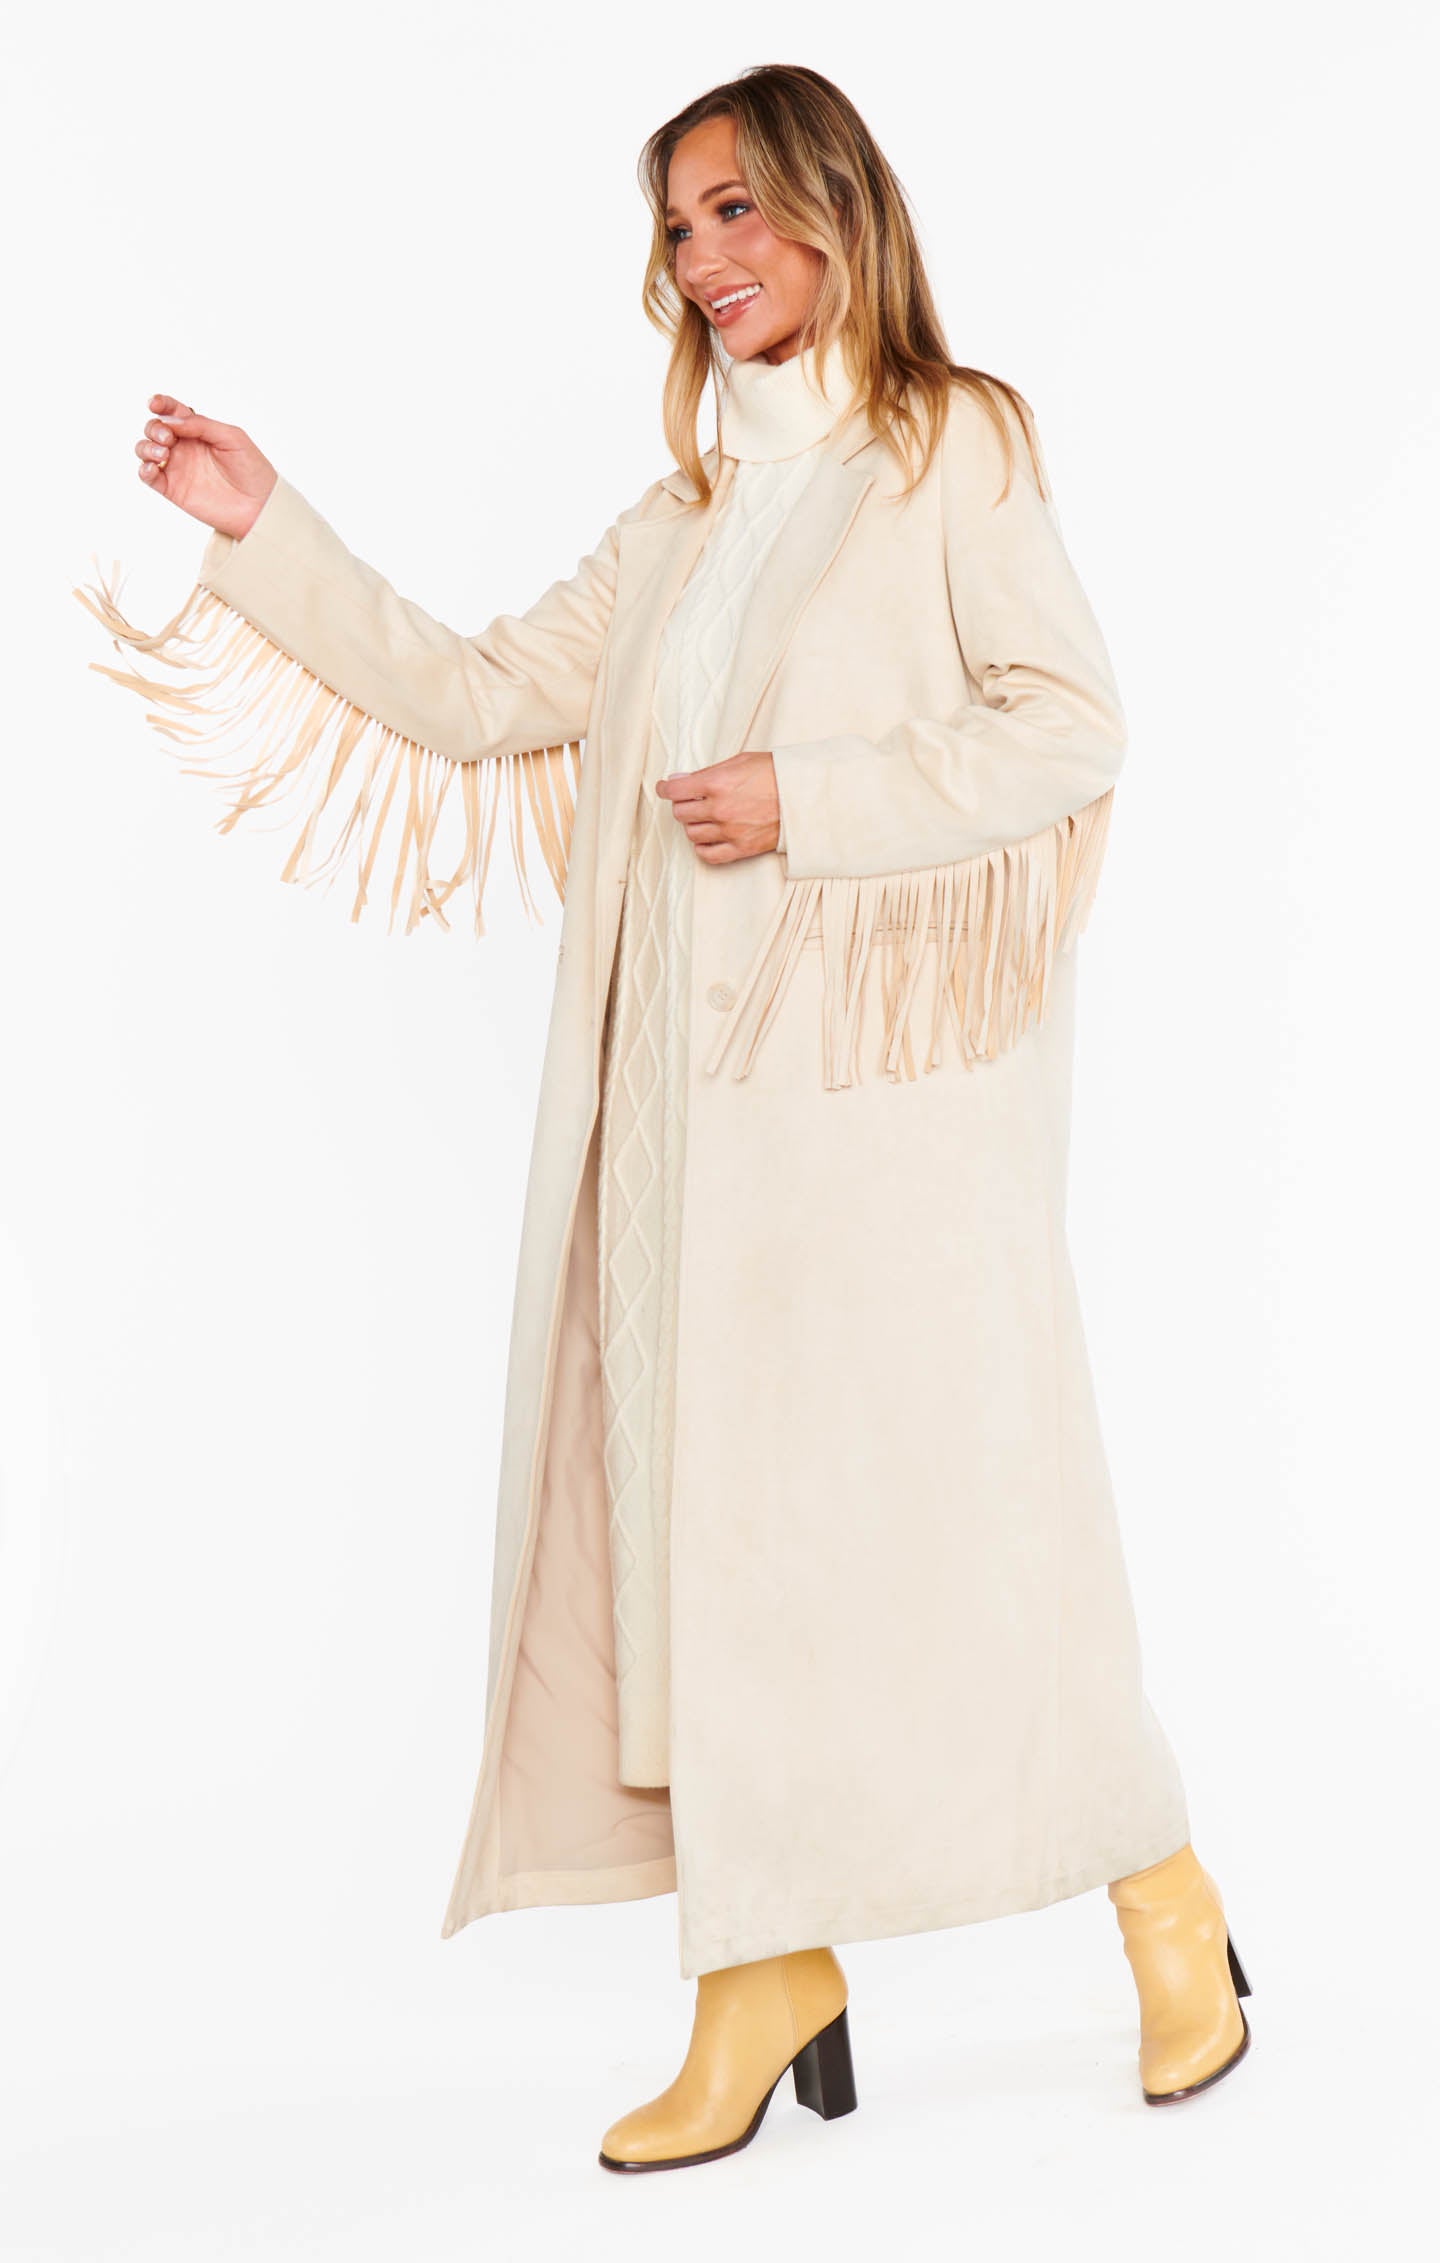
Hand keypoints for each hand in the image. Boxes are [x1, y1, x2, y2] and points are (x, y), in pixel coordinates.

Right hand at [134, 394, 277, 539]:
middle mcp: (184, 446)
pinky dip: (144, 469)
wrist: (259, 505)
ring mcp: (177, 467)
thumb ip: (201, 425)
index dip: (160, 403)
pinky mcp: (173, 489)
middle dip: (154, 428)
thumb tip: (170, 422)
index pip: (172, 411)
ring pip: (145, 449)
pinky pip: (148, 476)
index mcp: (197, 430)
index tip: (154, 403)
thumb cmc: (251, 468)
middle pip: (154, 428)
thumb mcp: (232, 437)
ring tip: (162, 453)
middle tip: (168, 438)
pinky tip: (153, 467)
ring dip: (146, 446)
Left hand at [656, 750, 779, 863]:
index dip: (665, 788)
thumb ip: (706, 773)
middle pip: (681, 813)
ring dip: (694, 824)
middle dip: (683, 804)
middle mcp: (720, 809)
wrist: (804, 795)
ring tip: (706, 816)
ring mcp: (730, 831)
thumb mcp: (739, 762)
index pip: (675, 790)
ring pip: (692, 833)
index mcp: (717, 783)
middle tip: (693, 799)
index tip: (664, 788)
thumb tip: (678, 780)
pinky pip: (708, 854)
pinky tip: (708, 837)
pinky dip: (703, 846)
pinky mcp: (741, 848)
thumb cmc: (775, 774)